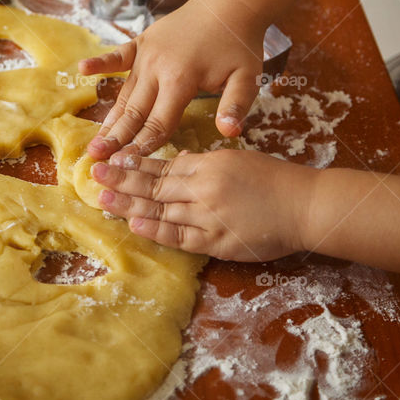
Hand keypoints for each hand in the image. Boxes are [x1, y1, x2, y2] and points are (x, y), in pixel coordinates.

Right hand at [79, 0, 265, 159]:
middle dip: (116, 139)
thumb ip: (236, 105)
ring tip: (94, 141)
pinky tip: (81, 70)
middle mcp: (157, 68)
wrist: (229, 3)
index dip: (141, 148)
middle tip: (97, 160)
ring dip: (110, 118)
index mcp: (180, 80)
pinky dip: (100, 63)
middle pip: (134, 112)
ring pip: (125, 93)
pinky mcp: (143, 42)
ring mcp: (147, 54)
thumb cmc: (239, 44)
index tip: (126, 168)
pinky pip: (118, 56)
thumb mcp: (247, 77)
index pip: (158, 123)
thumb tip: (229, 133)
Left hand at [90, 149, 316, 260]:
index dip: (134, 165)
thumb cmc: (273, 179)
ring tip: (104, 201)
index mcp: (209, 164)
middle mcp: (204, 188)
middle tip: (95, 177)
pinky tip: (135, 226)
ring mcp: (209, 217)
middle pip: (155, 187)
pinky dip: (156, 232)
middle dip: (122, 182)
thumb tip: (178, 161)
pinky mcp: (217, 242)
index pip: (163, 166)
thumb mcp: (236, 158)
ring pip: (161, 212)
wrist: (304, 206)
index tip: (112, 161)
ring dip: (130, 207)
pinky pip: (180, 237)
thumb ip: (204, 162)